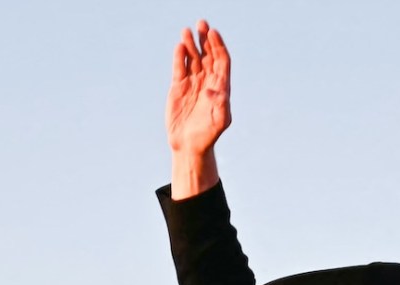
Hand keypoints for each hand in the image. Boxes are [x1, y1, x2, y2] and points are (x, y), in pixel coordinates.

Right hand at [167, 22, 230, 191]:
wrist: (189, 145)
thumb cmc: (208, 135)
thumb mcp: (220, 121)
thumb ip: (220, 104)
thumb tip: (212, 89)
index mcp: (221, 86)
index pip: (221, 60)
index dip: (218, 45)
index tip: (213, 33)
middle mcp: (208, 81)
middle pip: (208, 54)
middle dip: (205, 39)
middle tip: (201, 23)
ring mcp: (193, 83)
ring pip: (193, 58)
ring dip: (191, 44)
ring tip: (187, 31)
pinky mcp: (178, 87)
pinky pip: (179, 67)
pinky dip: (179, 57)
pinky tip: (179, 46)